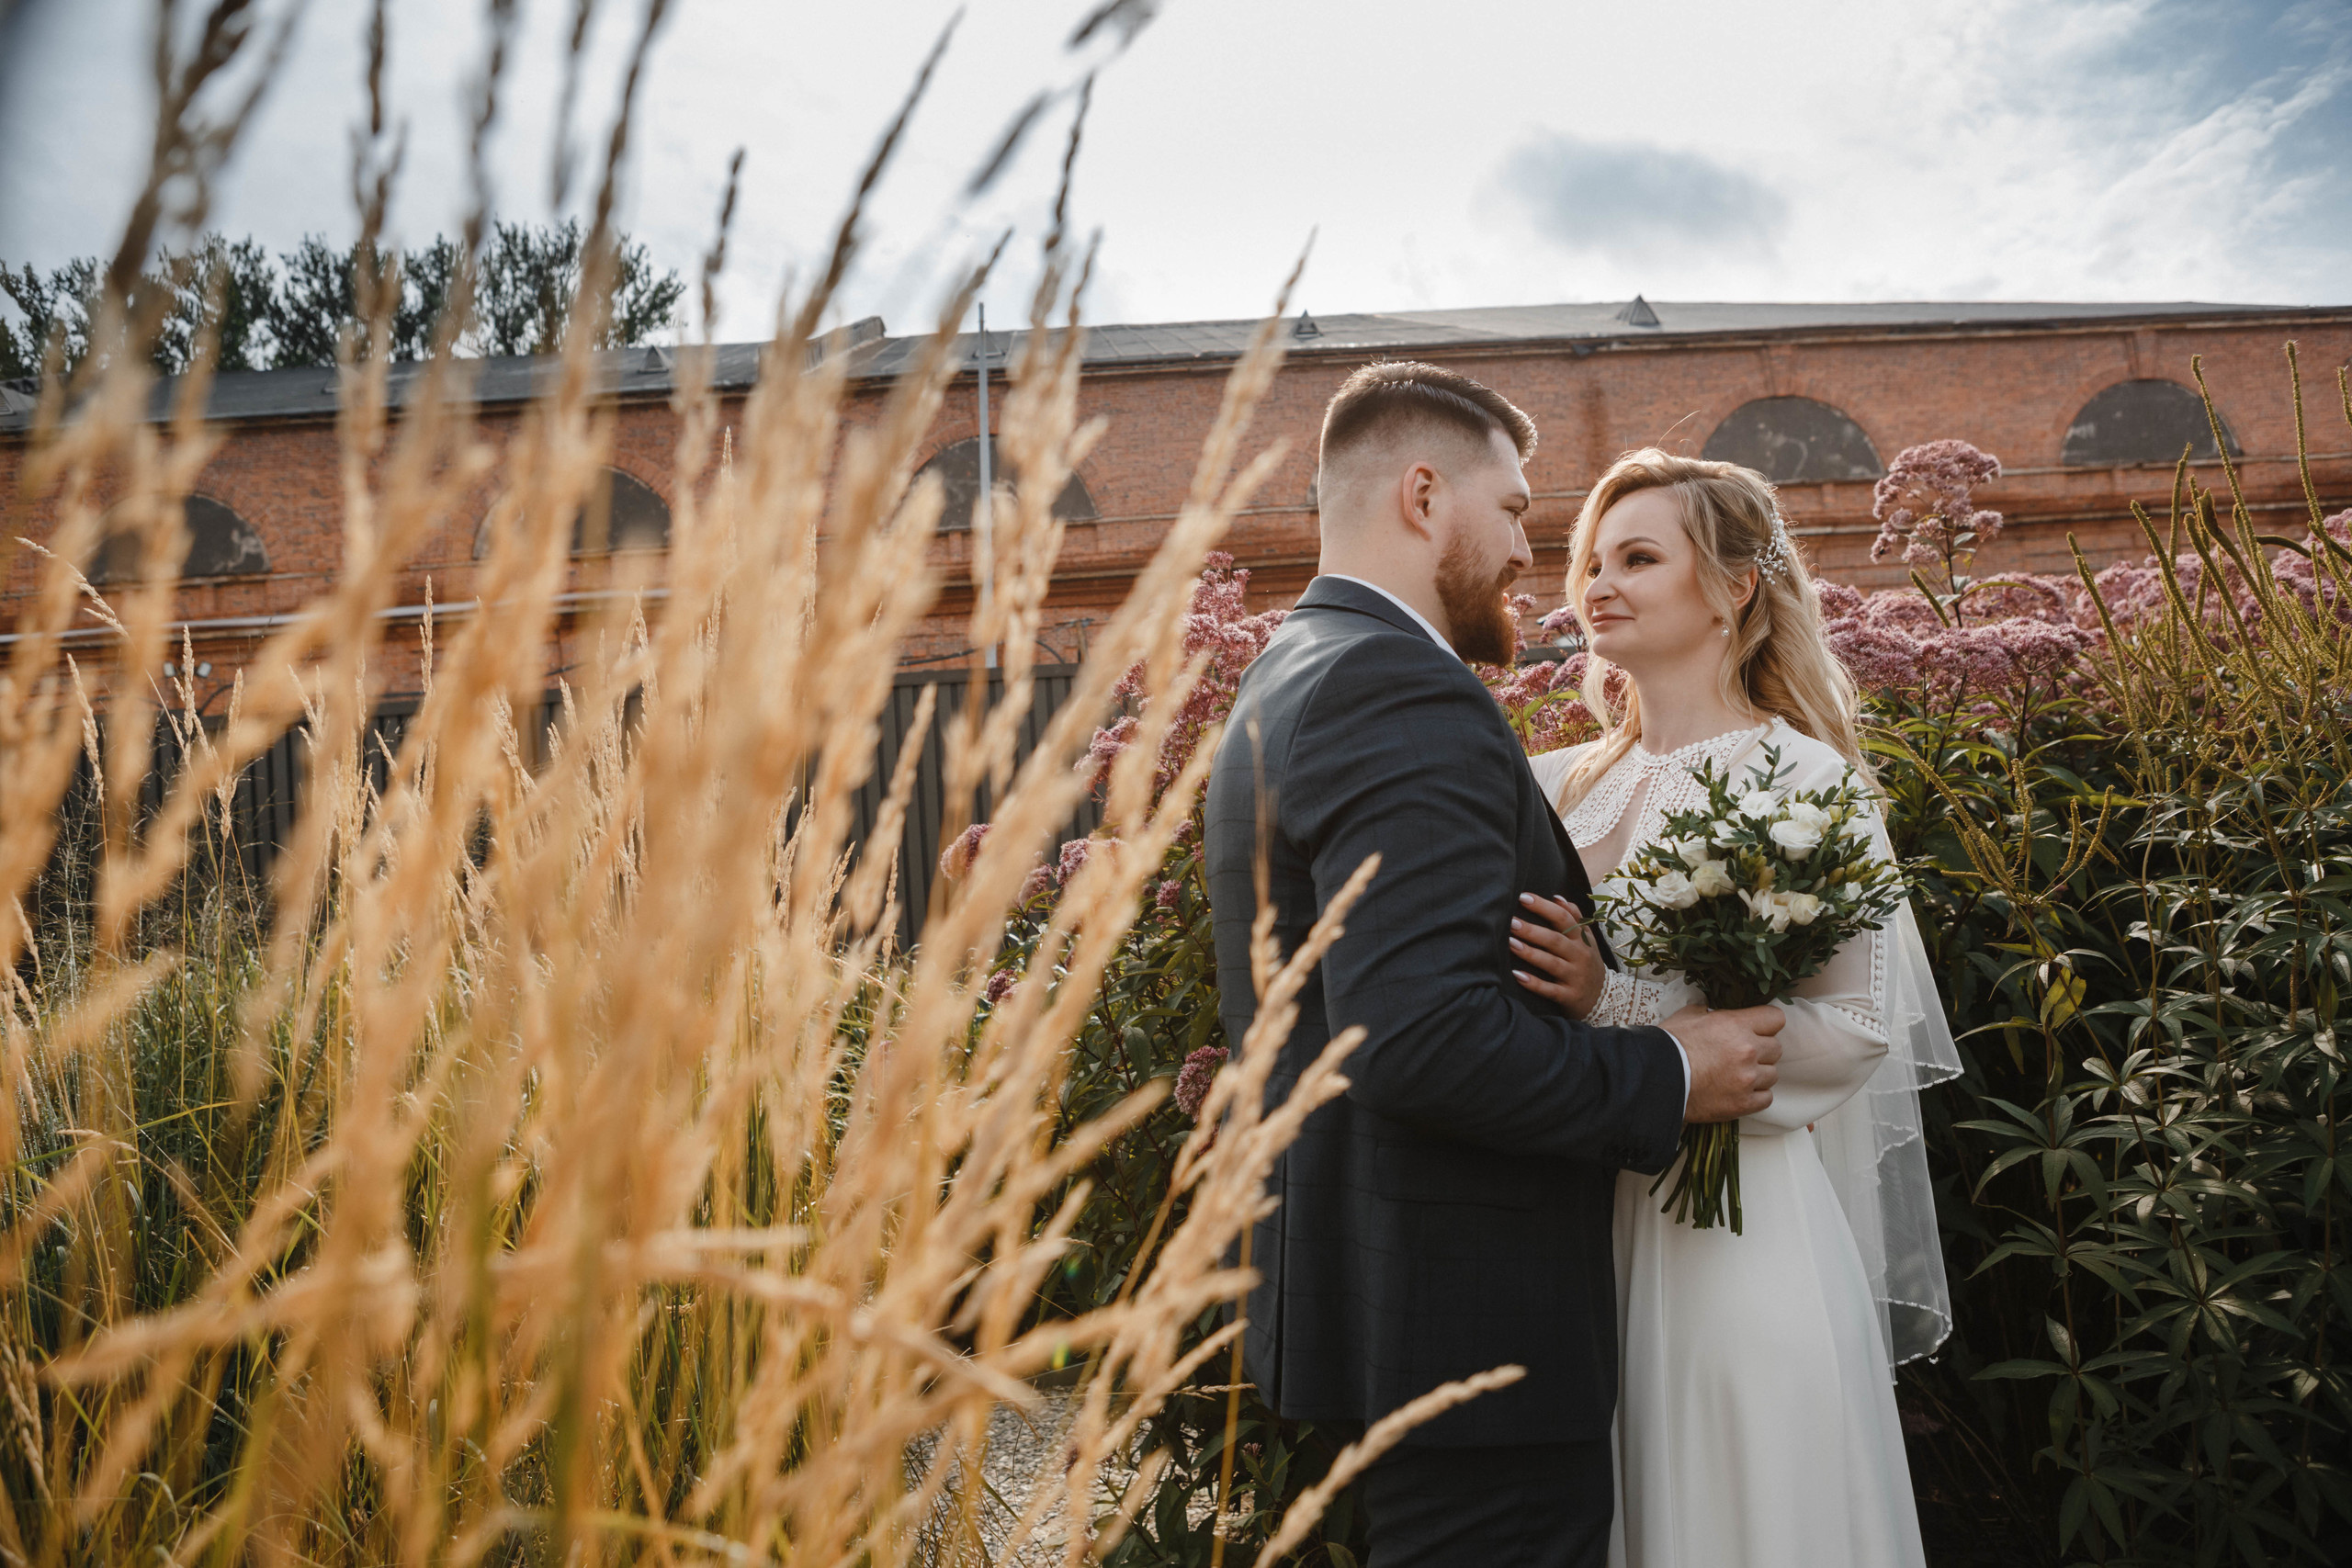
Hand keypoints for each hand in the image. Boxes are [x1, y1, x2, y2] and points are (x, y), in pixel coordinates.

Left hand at [1509, 892, 1604, 1018]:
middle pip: (1555, 940)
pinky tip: (1517, 975)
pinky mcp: (1569, 996)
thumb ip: (1574, 918)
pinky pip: (1550, 990)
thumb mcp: (1587, 939)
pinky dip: (1534, 983)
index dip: (1544, 907)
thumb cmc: (1587, 962)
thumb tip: (1557, 898)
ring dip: (1530, 953)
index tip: (1523, 897)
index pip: (1564, 918)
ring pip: (1551, 963)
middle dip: (1532, 930)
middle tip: (1511, 921)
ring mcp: (1575, 977)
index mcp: (1582, 939)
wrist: (1605, 998)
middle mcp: (1579, 956)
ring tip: (1510, 943)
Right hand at [1666, 1002, 1783, 1122]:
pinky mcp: (1743, 1103)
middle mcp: (1748, 1050)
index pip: (1775, 1018)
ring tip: (1736, 1075)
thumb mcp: (1687, 1017)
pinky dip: (1755, 1095)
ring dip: (1758, 1074)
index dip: (1766, 1024)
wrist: (1656, 1080)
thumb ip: (1708, 1012)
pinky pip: (1766, 1098)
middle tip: (1741, 1055)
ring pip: (1772, 1074)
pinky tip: (1738, 1092)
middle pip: (1776, 1048)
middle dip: (1762, 1050)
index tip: (1757, 1029)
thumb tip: (1711, 1011)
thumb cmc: (1668, 1047)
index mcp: (1736, 1025)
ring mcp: (1747, 1079)